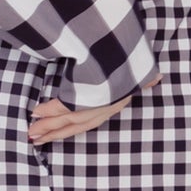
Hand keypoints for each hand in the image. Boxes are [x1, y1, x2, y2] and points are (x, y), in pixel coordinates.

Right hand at [28, 70, 162, 146]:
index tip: (57, 133)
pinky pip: (65, 104)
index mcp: (116, 101)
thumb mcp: (144, 71)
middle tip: (36, 140)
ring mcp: (96, 100)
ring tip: (32, 133)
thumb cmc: (138, 60)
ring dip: (48, 126)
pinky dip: (50, 109)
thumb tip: (157, 78)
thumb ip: (146, 77)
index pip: (90, 119)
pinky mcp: (87, 93)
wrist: (135, 50)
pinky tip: (36, 114)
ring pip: (69, 117)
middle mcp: (106, 105)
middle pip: (76, 122)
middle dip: (55, 132)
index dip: (72, 127)